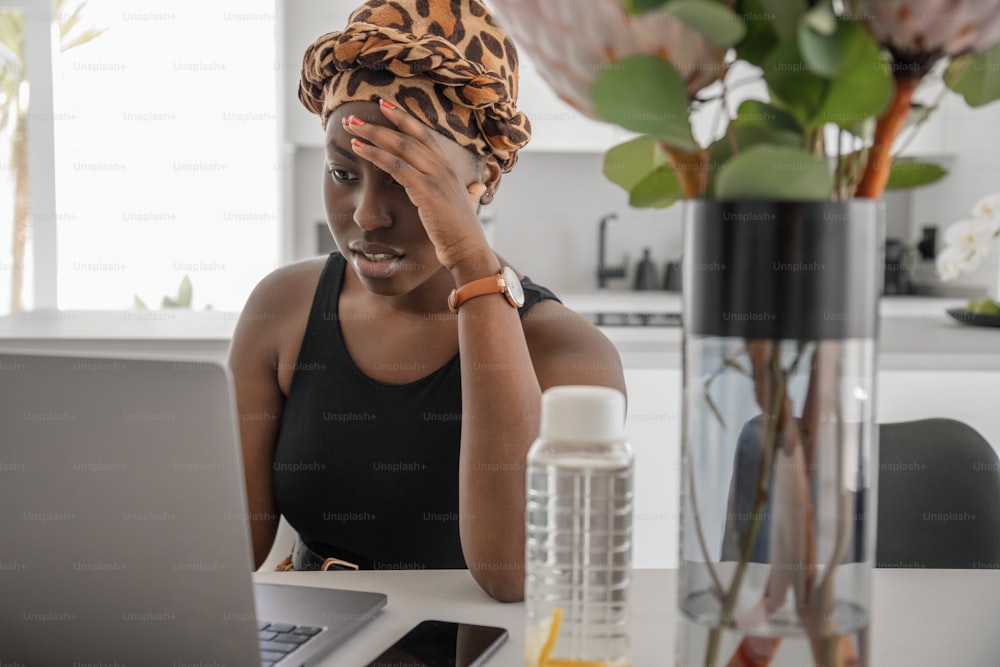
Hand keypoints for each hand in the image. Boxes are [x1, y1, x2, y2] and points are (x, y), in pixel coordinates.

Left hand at [342, 99, 495, 276]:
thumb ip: (471, 194)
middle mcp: (443, 167)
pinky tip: (358, 149)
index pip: (424, 135)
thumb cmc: (463, 233)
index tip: (383, 106)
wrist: (468, 250)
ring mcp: (435, 177)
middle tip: (353, 117)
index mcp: (449, 169)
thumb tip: (477, 188)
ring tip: (350, 127)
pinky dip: (375, 154)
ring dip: (372, 134)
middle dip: (379, 123)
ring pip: (399, 146)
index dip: (403, 119)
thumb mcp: (467, 206)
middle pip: (407, 136)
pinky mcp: (426, 190)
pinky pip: (395, 165)